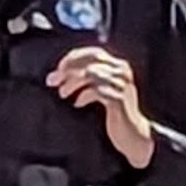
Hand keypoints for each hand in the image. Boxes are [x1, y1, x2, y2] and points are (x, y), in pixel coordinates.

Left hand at [48, 44, 155, 167]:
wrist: (133, 133)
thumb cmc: (113, 112)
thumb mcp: (101, 90)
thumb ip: (86, 79)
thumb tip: (55, 76)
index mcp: (119, 66)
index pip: (94, 52)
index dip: (74, 58)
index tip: (58, 69)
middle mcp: (122, 71)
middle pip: (91, 60)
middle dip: (69, 68)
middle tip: (53, 81)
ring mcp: (121, 85)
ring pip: (91, 74)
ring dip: (72, 83)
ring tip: (62, 93)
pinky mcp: (118, 99)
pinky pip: (96, 91)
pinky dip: (83, 96)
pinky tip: (77, 104)